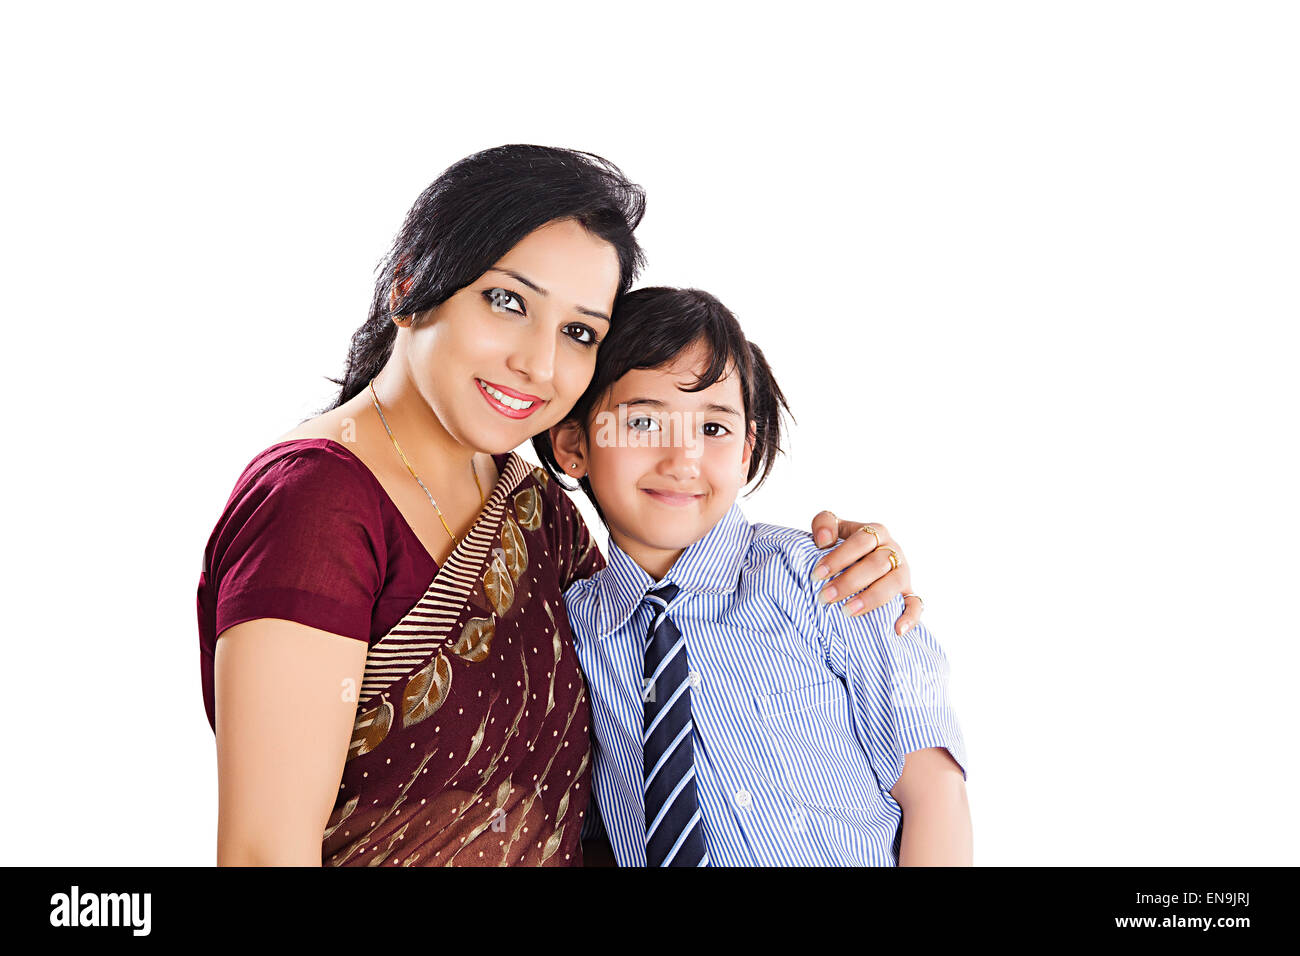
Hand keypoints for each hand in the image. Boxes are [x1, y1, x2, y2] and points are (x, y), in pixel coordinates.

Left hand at [808, 511, 922, 634]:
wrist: (859, 561)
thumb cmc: (842, 545)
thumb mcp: (832, 528)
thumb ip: (824, 523)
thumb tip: (823, 540)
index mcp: (875, 533)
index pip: (861, 541)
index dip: (839, 557)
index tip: (817, 574)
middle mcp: (892, 551)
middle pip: (877, 564)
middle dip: (849, 582)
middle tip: (825, 597)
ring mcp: (903, 573)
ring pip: (894, 584)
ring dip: (871, 599)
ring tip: (847, 612)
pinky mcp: (908, 593)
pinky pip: (915, 605)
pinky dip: (910, 617)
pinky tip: (897, 630)